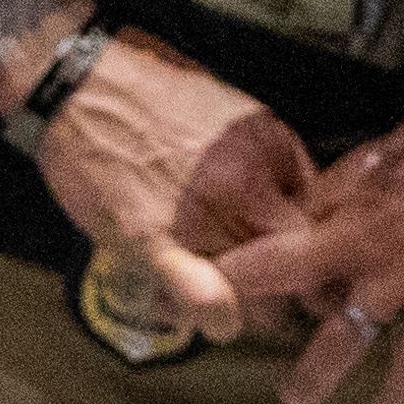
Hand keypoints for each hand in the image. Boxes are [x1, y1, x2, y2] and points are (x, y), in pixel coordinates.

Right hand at [32, 29, 320, 346]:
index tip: (318, 268)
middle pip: (296, 260)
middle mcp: (244, 184)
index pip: (321, 220)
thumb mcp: (239, 111)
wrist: (80, 82)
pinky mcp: (151, 240)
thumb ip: (278, 159)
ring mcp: (199, 214)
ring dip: (254, 304)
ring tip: (246, 306)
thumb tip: (306, 201)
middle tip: (287, 298)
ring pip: (256, 286)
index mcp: (269, 149)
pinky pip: (204, 297)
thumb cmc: (156, 91)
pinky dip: (217, 316)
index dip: (323, 252)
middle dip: (296, 287)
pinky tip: (217, 320)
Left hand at [218, 33, 403, 403]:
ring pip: (349, 328)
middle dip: (257, 307)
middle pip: (296, 274)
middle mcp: (375, 226)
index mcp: (362, 179)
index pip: (293, 221)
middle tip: (230, 334)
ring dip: (318, 369)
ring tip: (296, 399)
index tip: (234, 271)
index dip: (263, 250)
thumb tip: (349, 186)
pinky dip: (403, 386)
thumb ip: (376, 165)